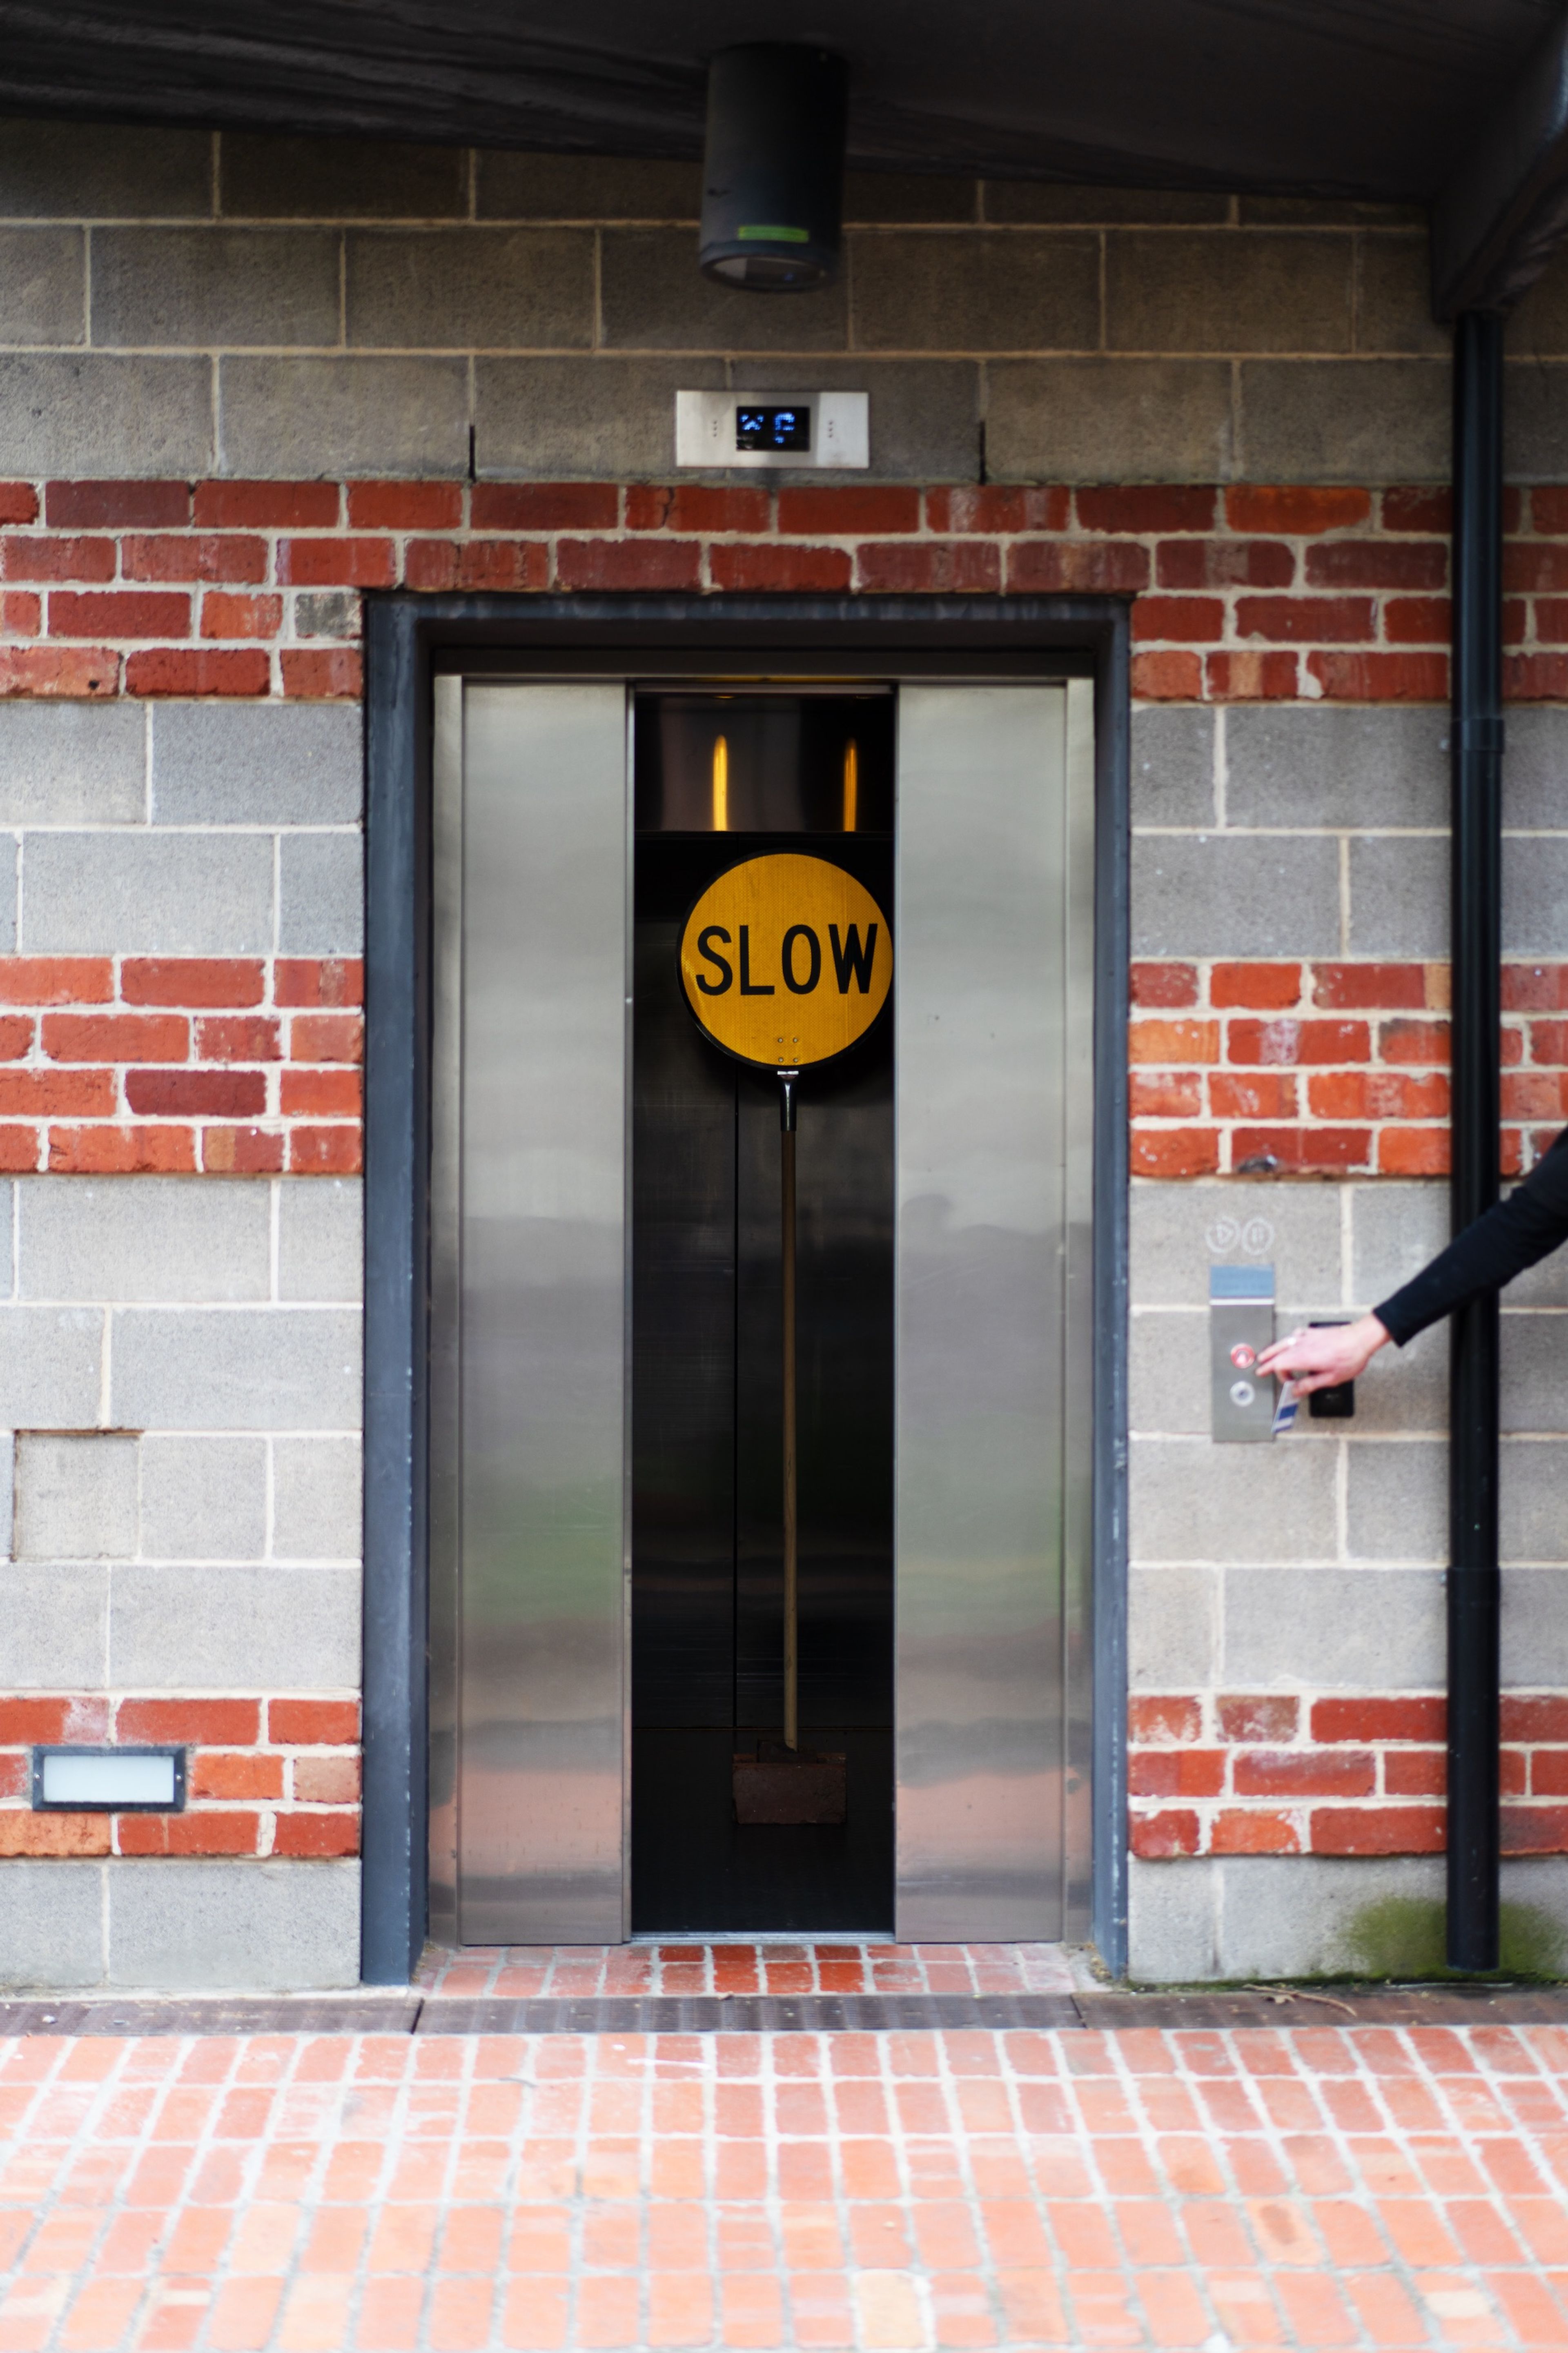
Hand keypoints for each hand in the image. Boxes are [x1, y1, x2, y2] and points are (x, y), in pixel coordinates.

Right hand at [1256, 1313, 1390, 1395]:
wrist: (1360, 1338)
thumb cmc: (1349, 1358)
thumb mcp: (1331, 1378)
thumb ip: (1310, 1384)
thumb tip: (1295, 1390)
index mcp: (1303, 1358)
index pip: (1279, 1366)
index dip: (1278, 1376)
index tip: (1286, 1383)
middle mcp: (1301, 1345)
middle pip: (1277, 1353)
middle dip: (1267, 1361)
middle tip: (1260, 1367)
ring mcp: (1306, 1337)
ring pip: (1283, 1343)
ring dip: (1273, 1350)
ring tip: (1266, 1354)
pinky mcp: (1313, 1332)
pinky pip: (1295, 1335)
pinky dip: (1289, 1340)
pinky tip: (1291, 1342)